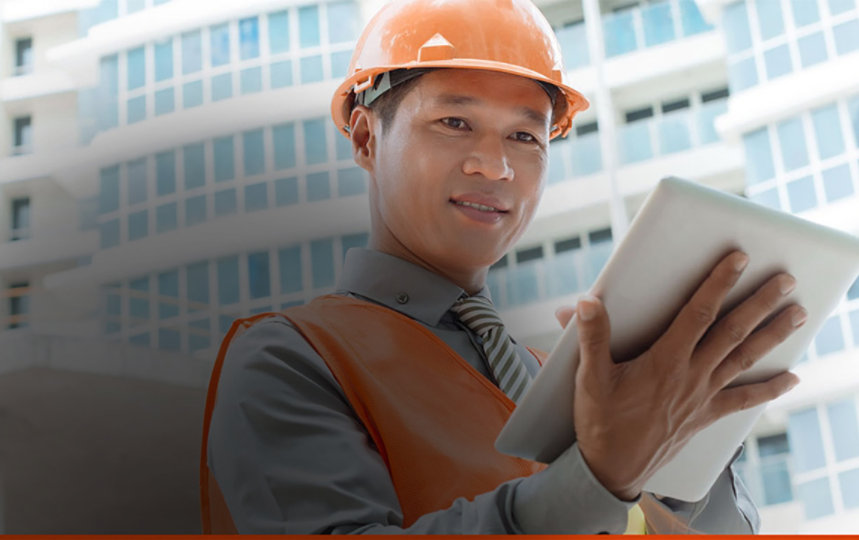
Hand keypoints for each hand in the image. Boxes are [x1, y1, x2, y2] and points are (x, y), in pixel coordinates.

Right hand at [554, 251, 803, 500]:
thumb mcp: (590, 377)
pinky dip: (768, 389)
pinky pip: (743, 399)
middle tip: (785, 281)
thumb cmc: (601, 421)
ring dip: (773, 334)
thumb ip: (592, 337)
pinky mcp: (705, 415)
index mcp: (665, 361)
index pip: (698, 313)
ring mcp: (702, 396)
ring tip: (798, 314)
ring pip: (744, 359)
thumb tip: (586, 302)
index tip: (737, 260)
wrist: (613, 468)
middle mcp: (691, 375)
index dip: (718, 284)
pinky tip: (790, 379)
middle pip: (733, 332)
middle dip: (760, 303)